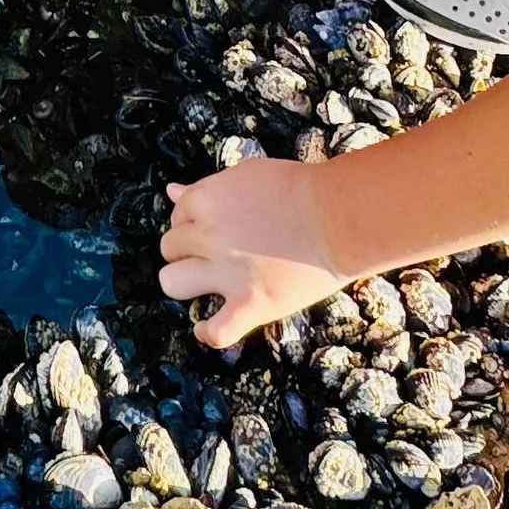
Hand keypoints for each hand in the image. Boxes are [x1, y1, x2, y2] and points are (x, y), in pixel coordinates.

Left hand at [158, 156, 345, 348]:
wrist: (339, 216)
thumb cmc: (300, 190)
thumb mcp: (245, 176)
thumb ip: (205, 188)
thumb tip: (172, 191)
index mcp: (204, 201)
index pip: (176, 215)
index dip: (193, 222)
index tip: (212, 226)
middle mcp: (207, 237)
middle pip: (170, 248)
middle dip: (188, 250)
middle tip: (216, 252)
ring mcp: (226, 273)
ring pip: (172, 283)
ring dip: (185, 283)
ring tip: (207, 282)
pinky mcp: (251, 304)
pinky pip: (215, 331)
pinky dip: (208, 332)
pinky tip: (209, 326)